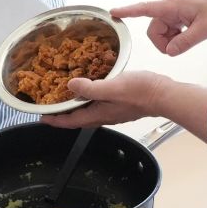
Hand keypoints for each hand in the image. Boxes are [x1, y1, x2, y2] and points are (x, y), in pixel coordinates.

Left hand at [42, 71, 165, 127]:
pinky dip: (89, 98)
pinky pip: (99, 104)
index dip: (55, 120)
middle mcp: (104, 115)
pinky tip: (91, 87)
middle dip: (63, 114)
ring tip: (67, 96)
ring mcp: (113, 111)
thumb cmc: (141, 92)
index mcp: (98, 114)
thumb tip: (70, 86)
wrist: (164, 95)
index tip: (42, 117)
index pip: (71, 121)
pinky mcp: (121, 104)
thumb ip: (91, 88)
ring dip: (76, 106)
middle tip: (50, 107)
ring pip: (88, 111)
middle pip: (78, 118)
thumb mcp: (112, 87)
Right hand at [113, 0, 206, 55]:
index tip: (112, 13)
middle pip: (153, 31)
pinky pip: (167, 30)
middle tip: (183, 47)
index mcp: (172, 5)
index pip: (145, 8)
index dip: (128, 11)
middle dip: (165, 43)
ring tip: (191, 36)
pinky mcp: (174, 14)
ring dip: (172, 40)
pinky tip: (190, 32)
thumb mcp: (206, 29)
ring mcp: (170, 10)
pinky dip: (176, 36)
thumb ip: (186, 42)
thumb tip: (169, 52)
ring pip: (160, 32)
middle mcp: (167, 6)